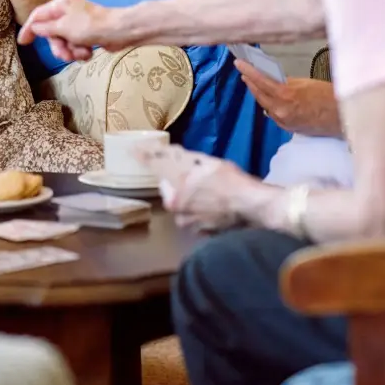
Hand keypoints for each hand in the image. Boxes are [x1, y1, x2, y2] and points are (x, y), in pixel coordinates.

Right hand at [17, 0, 125, 60]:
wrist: (119, 32)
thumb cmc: (89, 26)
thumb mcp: (63, 27)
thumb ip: (45, 28)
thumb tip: (34, 27)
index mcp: (60, 4)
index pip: (38, 15)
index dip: (29, 29)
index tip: (23, 42)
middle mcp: (67, 11)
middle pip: (52, 32)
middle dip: (58, 46)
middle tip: (64, 55)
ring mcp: (77, 22)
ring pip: (64, 41)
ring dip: (71, 51)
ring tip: (81, 53)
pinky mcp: (87, 33)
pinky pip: (75, 45)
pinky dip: (80, 51)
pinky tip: (88, 53)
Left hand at [134, 143, 253, 232]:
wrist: (252, 206)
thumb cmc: (231, 182)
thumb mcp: (208, 163)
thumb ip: (186, 160)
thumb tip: (171, 153)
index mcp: (175, 192)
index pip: (156, 172)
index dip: (144, 159)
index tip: (132, 152)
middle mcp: (177, 210)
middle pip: (170, 192)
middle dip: (179, 183)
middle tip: (194, 176)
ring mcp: (189, 224)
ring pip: (182, 206)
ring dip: (190, 198)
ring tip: (208, 192)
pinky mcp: (201, 233)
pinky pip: (194, 217)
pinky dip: (199, 210)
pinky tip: (213, 204)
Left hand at [236, 63, 340, 136]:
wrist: (344, 118)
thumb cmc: (329, 96)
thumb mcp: (306, 83)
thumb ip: (286, 82)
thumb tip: (273, 79)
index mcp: (285, 95)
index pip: (260, 80)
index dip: (248, 71)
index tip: (239, 63)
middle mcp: (280, 110)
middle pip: (259, 94)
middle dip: (251, 82)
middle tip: (244, 71)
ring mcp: (283, 121)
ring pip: (264, 104)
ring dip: (259, 93)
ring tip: (253, 82)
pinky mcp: (288, 128)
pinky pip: (273, 114)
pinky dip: (269, 104)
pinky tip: (267, 97)